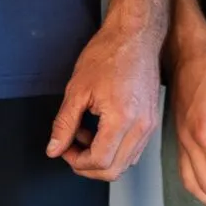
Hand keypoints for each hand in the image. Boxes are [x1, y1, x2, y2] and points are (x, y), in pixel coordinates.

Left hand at [45, 19, 161, 181]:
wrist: (135, 36)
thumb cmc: (107, 54)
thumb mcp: (77, 88)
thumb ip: (64, 123)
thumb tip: (54, 149)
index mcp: (122, 119)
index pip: (100, 161)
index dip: (77, 161)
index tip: (64, 148)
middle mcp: (141, 127)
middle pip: (115, 170)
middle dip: (88, 166)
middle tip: (70, 148)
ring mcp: (149, 126)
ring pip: (125, 163)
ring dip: (101, 157)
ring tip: (84, 131)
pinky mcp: (151, 121)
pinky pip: (133, 149)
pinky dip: (114, 148)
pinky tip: (99, 128)